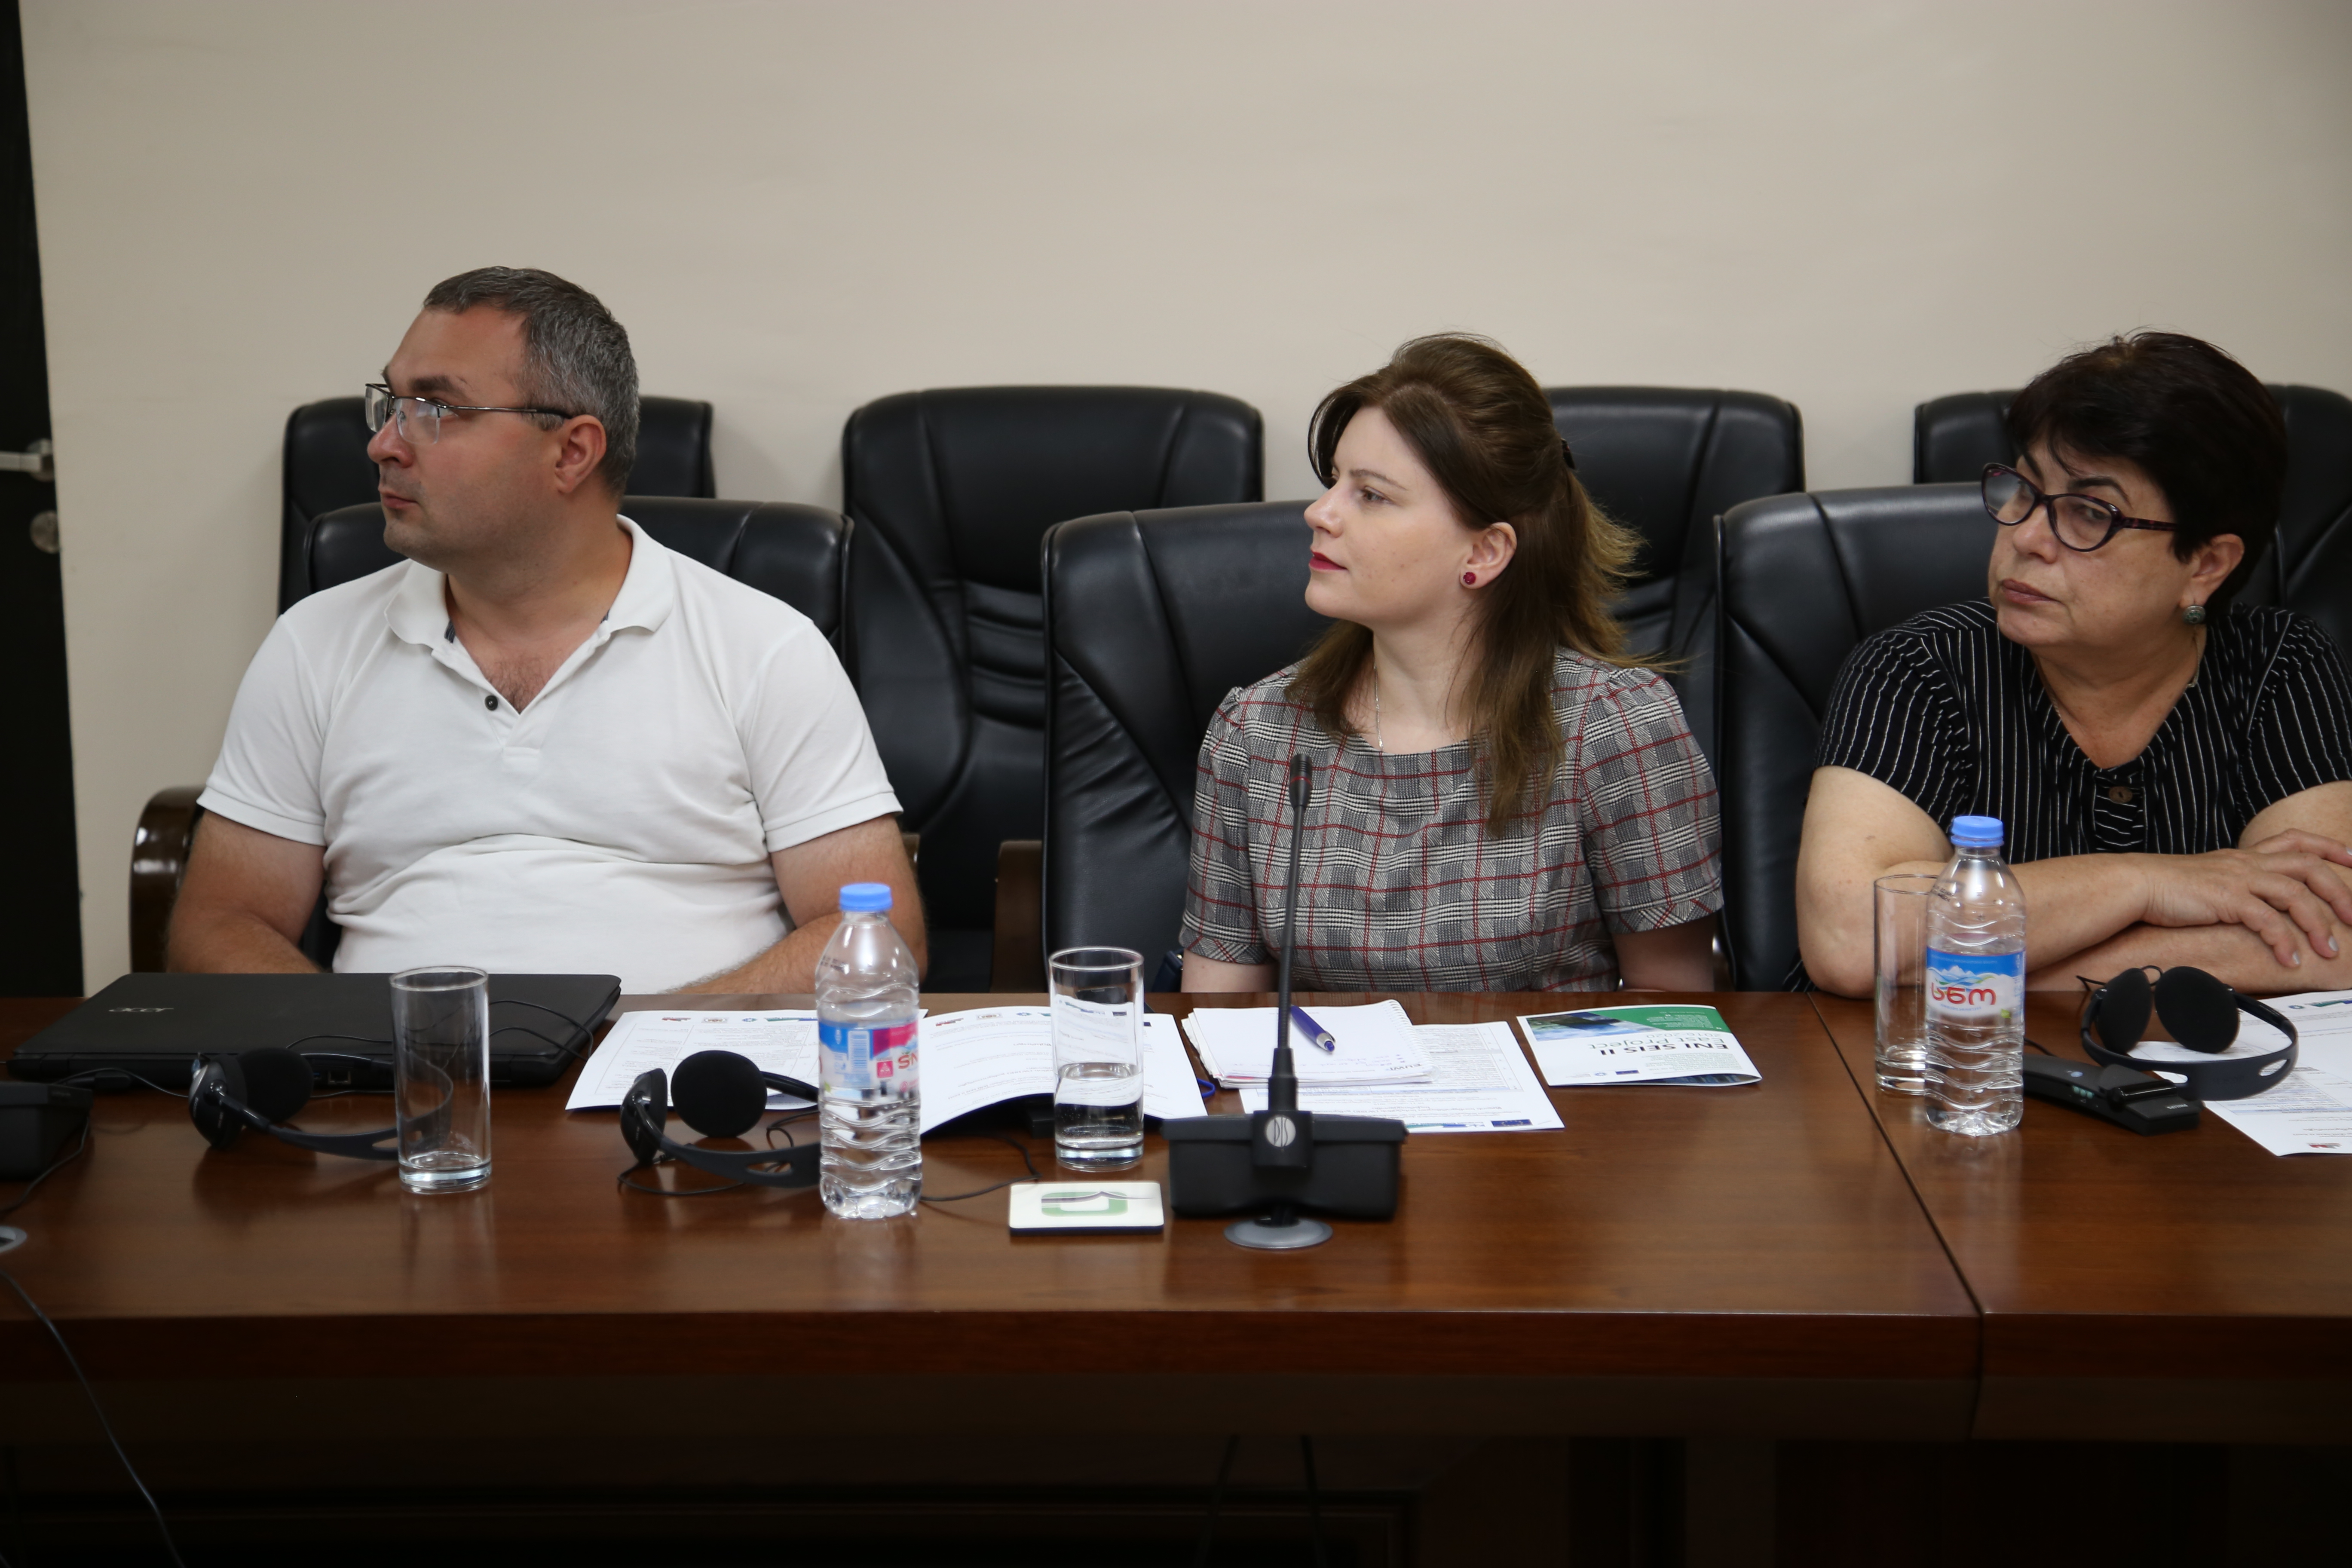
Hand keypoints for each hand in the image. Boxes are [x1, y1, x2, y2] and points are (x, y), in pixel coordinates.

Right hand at [2137, 843, 2351, 967]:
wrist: (2134, 884)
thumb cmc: (2166, 888)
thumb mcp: (2209, 879)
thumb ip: (2234, 886)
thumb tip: (2250, 905)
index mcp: (2244, 855)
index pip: (2296, 840)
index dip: (2330, 847)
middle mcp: (2246, 861)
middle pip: (2308, 865)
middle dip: (2339, 891)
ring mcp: (2237, 878)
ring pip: (2296, 893)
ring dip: (2317, 924)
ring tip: (2328, 949)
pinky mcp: (2226, 898)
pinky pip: (2267, 919)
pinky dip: (2284, 940)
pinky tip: (2290, 959)